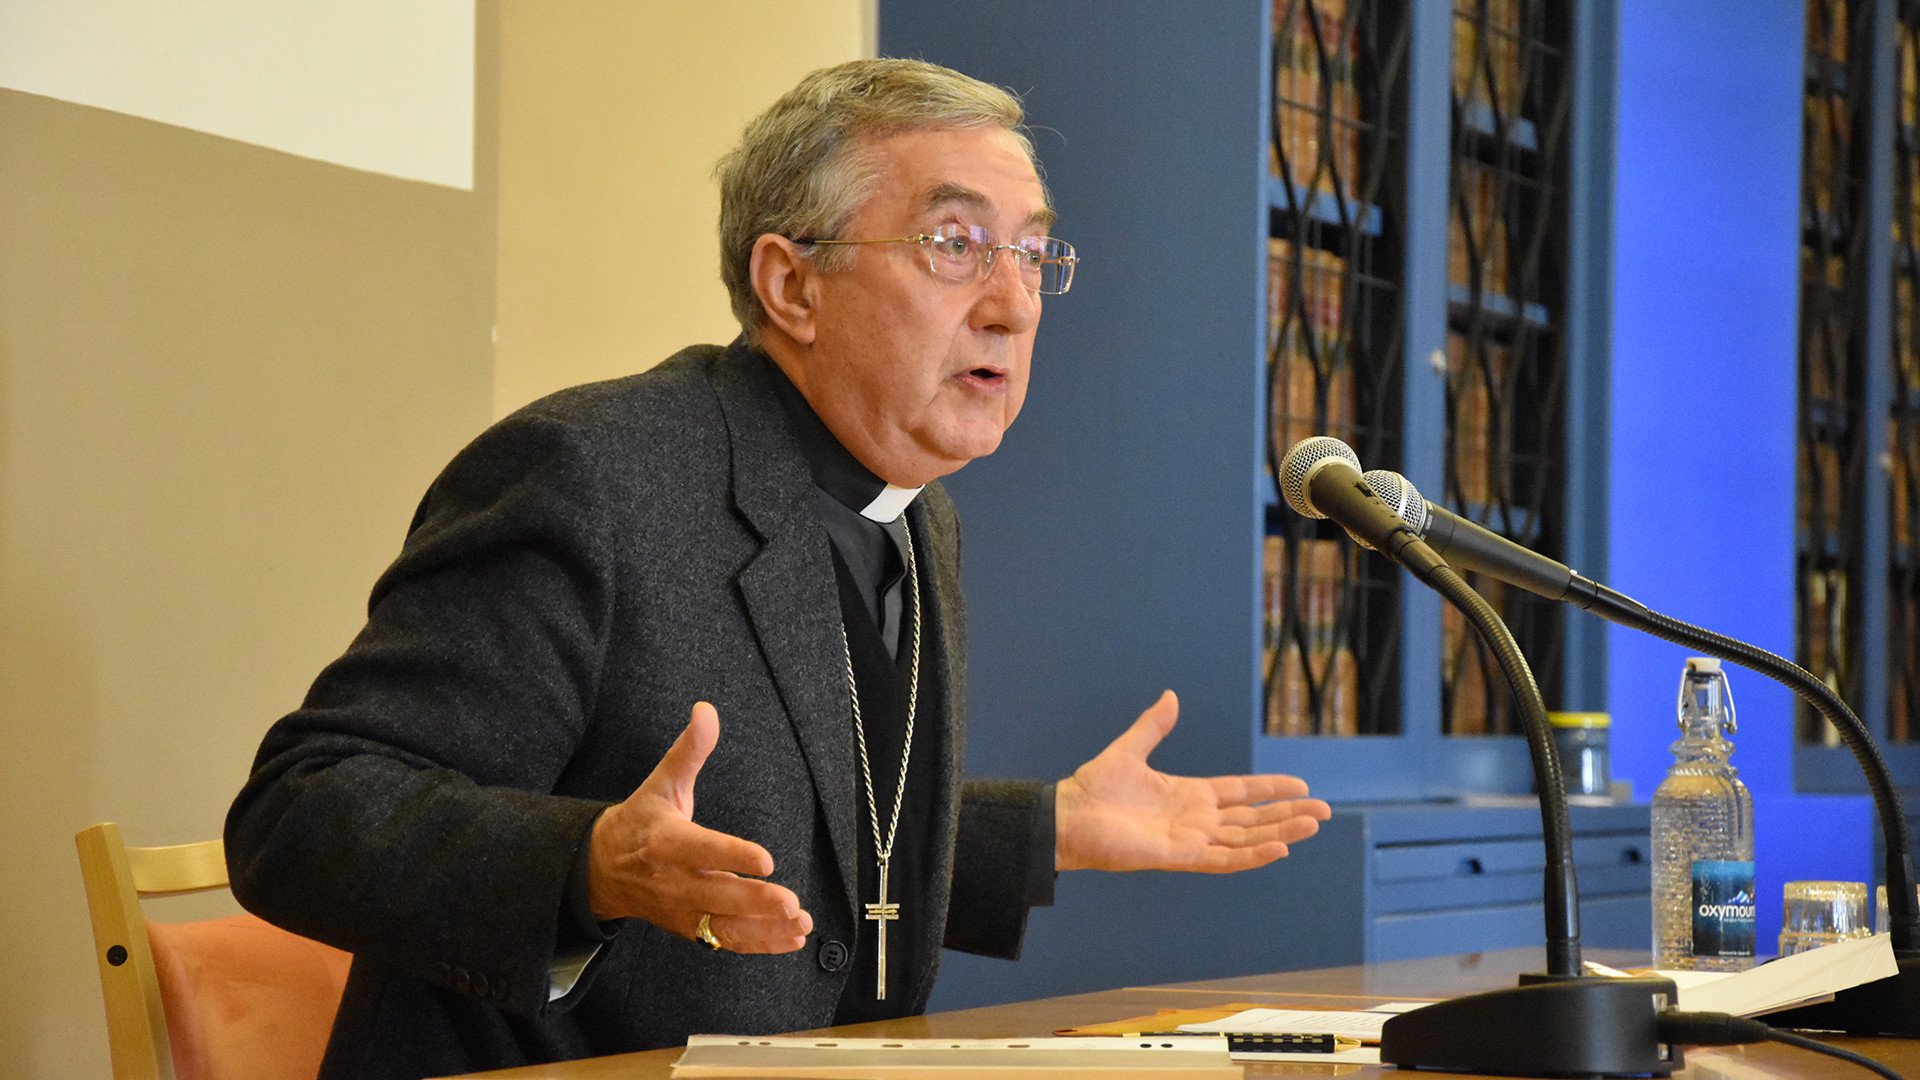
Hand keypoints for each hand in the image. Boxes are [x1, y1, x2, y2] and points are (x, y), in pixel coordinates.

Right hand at [587, 702, 812, 951]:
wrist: (601, 869)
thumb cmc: (640, 822)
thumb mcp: (661, 782)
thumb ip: (689, 750)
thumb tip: (707, 711)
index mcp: (668, 841)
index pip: (703, 850)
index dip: (733, 856)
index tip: (765, 860)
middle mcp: (675, 881)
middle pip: (719, 895)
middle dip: (756, 903)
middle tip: (791, 903)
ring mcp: (683, 909)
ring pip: (726, 926)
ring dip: (765, 931)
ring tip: (800, 925)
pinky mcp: (690, 928)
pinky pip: (726, 941)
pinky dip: (759, 944)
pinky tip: (791, 939)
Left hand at [1054, 690, 1331, 872]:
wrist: (1066, 817)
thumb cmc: (1093, 789)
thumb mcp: (1129, 750)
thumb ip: (1154, 726)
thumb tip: (1170, 696)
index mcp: (1189, 795)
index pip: (1241, 793)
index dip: (1270, 790)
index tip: (1301, 785)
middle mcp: (1195, 820)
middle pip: (1253, 819)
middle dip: (1288, 814)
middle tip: (1324, 811)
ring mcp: (1190, 840)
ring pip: (1246, 839)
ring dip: (1280, 833)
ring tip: (1313, 825)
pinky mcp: (1178, 857)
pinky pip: (1223, 859)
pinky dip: (1252, 855)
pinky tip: (1279, 848)